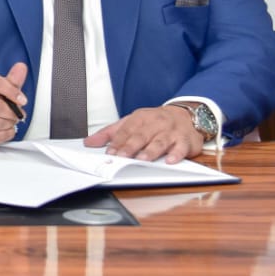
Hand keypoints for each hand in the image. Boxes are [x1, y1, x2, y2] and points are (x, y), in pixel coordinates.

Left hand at [84, 105, 202, 163]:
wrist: (185, 115)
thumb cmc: (154, 122)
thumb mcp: (130, 122)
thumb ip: (110, 133)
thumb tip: (89, 143)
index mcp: (140, 118)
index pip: (126, 130)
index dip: (117, 142)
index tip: (109, 152)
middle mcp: (155, 123)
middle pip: (141, 136)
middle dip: (131, 147)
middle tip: (122, 157)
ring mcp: (171, 132)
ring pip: (160, 142)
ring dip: (151, 151)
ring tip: (142, 160)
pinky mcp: (185, 141)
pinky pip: (181, 148)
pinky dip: (176, 154)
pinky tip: (170, 160)